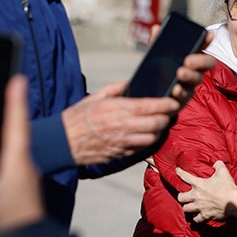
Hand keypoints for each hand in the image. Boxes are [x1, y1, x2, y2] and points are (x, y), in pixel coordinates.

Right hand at [0, 75, 44, 231]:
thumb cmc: (8, 229)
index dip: (14, 102)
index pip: (16, 126)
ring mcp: (25, 180)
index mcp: (18, 165)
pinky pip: (8, 168)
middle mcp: (25, 168)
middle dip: (6, 114)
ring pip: (10, 152)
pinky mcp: (21, 193)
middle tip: (2, 90)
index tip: (17, 78)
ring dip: (1, 136)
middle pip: (14, 134)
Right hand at [62, 81, 179, 165]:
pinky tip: (144, 135)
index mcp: (118, 109)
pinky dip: (146, 141)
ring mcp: (123, 142)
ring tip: (158, 124)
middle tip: (169, 113)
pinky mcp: (120, 154)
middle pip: (157, 123)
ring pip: (152, 138)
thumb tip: (133, 82)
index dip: (167, 104)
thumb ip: (117, 88)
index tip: (174, 101)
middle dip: (167, 117)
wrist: (63, 141)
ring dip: (158, 131)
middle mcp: (123, 126)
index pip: (151, 106)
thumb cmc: (78, 116)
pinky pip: (141, 149)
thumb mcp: (96, 96)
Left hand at [147, 26, 213, 108]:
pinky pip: (182, 99)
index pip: (201, 49)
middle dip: (199, 61)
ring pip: (194, 83)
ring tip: (180, 74)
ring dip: (189, 77)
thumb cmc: (158, 74)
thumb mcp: (156, 57)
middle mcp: (193, 75)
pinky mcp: (180, 102)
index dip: (206, 42)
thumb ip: (157, 44)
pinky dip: (179, 93)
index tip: (208, 35)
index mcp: (190, 63)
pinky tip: (174, 90)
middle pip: (203, 67)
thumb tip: (156, 28)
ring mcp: (188, 89)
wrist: (148, 97)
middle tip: (189, 59)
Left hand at [177, 161, 236, 222]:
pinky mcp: (205, 215)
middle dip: (181, 196)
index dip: (180, 173)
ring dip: (187, 207)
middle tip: (184, 196)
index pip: (185, 176)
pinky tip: (197, 216)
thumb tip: (216, 163)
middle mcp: (196, 196)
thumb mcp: (223, 172)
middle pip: (181, 197)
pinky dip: (196, 218)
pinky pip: (196, 219)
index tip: (177, 171)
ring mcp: (200, 207)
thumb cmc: (228, 187)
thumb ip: (218, 165)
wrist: (234, 201)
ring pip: (186, 209)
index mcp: (199, 184)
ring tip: (190, 206)